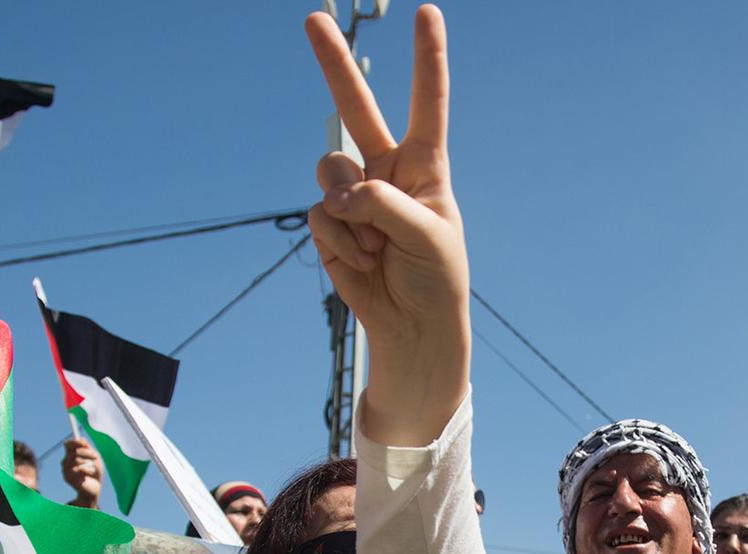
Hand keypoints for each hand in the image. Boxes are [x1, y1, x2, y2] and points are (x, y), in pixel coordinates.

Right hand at [61, 437, 101, 507]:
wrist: (95, 488)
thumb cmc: (95, 473)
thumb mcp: (95, 459)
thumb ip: (88, 449)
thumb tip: (82, 439)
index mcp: (71, 455)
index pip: (67, 444)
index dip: (74, 442)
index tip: (85, 443)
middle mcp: (66, 462)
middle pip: (73, 451)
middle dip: (87, 453)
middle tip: (96, 457)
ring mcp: (65, 470)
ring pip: (76, 460)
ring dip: (89, 463)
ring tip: (93, 470)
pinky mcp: (67, 478)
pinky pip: (78, 470)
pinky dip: (88, 471)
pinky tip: (90, 475)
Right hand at [304, 4, 470, 443]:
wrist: (412, 329)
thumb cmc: (435, 279)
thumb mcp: (427, 237)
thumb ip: (385, 206)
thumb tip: (340, 195)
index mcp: (425, 166)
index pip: (428, 104)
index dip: (427, 59)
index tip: (428, 13)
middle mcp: (386, 171)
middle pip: (356, 109)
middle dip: (332, 63)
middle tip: (311, 17)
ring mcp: (354, 196)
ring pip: (331, 172)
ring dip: (348, 211)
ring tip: (375, 246)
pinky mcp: (330, 224)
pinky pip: (320, 214)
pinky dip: (339, 240)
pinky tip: (362, 260)